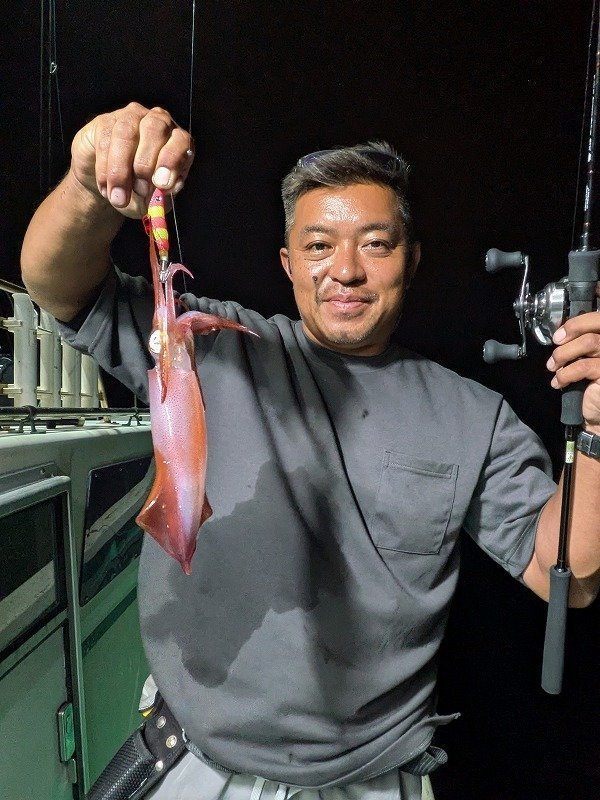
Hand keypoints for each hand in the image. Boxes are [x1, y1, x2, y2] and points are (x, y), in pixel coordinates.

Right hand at [70, 102, 193, 218]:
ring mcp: (130, 117)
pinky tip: (105, 189)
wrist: (110, 187)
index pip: (180, 140)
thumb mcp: (157, 197)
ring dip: (121, 170)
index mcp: (177, 139)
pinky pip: (104, 141)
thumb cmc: (140, 190)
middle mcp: (156, 121)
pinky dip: (104, 169)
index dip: (171, 160)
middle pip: (153, 129)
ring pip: (125, 134)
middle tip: (140, 191)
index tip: (162, 184)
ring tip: (119, 198)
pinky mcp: (105, 121)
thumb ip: (164, 194)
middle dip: (145, 164)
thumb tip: (164, 189)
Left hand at [546, 301, 599, 428]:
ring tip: (553, 366)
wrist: (596, 413)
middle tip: (557, 342)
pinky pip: (584, 366)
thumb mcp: (583, 357)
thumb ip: (579, 342)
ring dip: (564, 353)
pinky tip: (558, 381)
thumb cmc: (588, 384)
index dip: (578, 321)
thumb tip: (561, 331)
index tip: (559, 334)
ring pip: (589, 342)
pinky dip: (565, 373)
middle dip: (572, 329)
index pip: (598, 317)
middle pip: (598, 321)